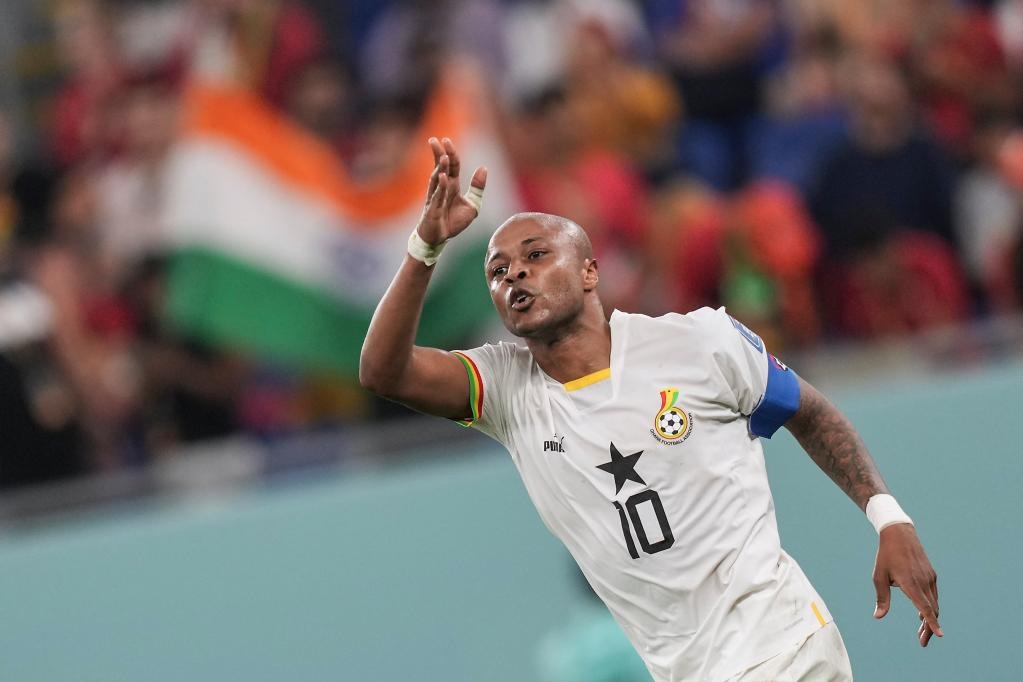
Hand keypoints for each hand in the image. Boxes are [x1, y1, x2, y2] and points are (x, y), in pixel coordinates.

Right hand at [416, 137, 486, 245]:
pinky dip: (440, 187)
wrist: (440, 239)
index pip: (452, 166)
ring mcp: (435, 198)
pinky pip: (437, 196)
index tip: (446, 140)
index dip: (450, 153)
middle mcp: (441, 188)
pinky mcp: (432, 209)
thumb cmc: (453, 222)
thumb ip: (478, 187)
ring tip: (444, 156)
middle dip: (438, 154)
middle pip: (440, 168)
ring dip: (440, 167)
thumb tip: (483, 168)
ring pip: (436, 179)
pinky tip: (442, 177)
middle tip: (435, 140)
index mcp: (452, 185)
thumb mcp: (472, 205)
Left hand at [872, 523, 942, 645]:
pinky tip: (922, 614)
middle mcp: (924, 582)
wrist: (899, 533)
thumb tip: (878, 616)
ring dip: (930, 619)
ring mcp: (930, 578)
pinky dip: (930, 607)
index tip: (939, 635)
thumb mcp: (879, 576)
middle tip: (922, 642)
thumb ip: (881, 598)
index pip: (924, 607)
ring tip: (922, 633)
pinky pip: (933, 595)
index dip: (931, 623)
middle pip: (931, 610)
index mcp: (910, 583)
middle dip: (929, 628)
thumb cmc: (886, 556)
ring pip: (934, 603)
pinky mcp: (931, 575)